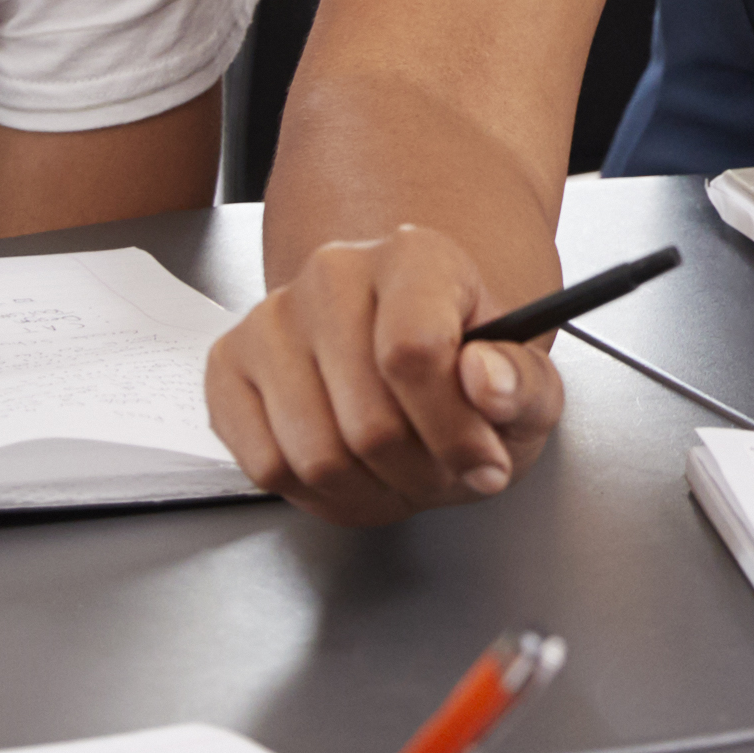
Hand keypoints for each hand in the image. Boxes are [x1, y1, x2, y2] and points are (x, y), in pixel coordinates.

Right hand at [204, 229, 570, 522]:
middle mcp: (333, 274)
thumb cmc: (462, 368)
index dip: (454, 431)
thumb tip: (486, 383)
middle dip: (418, 474)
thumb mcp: (524, 383)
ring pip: (315, 455)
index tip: (486, 463)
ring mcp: (272, 318)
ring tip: (402, 473)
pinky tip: (354, 473)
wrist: (404, 355)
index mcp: (414, 257)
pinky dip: (317, 495)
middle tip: (443, 472)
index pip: (414, 352)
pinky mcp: (228, 366)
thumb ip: (522, 385)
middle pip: (369, 422)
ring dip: (370, 492)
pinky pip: (266, 466)